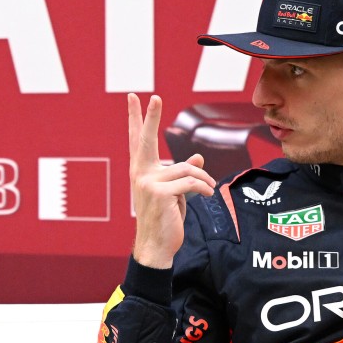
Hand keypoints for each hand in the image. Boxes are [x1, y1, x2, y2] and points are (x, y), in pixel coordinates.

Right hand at [128, 93, 215, 268]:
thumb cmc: (164, 219)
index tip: (134, 97)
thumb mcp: (175, 193)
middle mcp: (140, 174)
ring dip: (203, 180)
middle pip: (146, 139)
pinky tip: (207, 195)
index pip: (137, 140)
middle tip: (153, 96)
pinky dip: (203, 188)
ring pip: (186, 169)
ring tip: (209, 190)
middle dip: (150, 117)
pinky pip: (190, 182)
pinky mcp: (160, 193)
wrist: (156, 245)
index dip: (137, 118)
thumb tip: (198, 159)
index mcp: (141, 171)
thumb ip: (183, 174)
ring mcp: (147, 183)